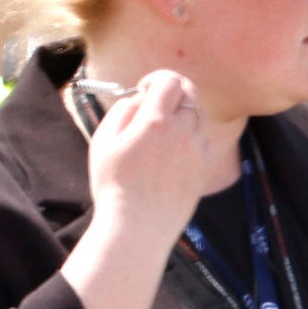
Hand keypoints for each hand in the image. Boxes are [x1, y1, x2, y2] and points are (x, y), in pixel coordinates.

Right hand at [82, 69, 212, 242]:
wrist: (137, 229)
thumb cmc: (114, 186)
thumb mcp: (104, 142)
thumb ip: (123, 111)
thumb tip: (140, 100)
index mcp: (157, 121)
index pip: (170, 80)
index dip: (156, 79)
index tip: (144, 90)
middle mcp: (184, 132)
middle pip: (190, 94)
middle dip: (172, 92)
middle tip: (155, 106)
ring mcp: (198, 152)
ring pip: (198, 116)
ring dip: (182, 114)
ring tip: (161, 132)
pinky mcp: (203, 170)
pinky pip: (202, 141)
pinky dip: (190, 137)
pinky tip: (171, 154)